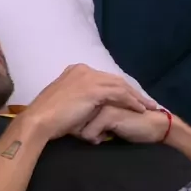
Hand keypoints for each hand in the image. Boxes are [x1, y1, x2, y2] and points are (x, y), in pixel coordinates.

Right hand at [25, 64, 156, 141]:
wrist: (40, 120)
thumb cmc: (50, 117)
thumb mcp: (67, 104)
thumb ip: (81, 103)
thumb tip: (91, 113)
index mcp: (76, 71)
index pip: (105, 79)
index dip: (121, 89)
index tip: (132, 99)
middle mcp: (84, 70)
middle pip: (115, 79)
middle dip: (133, 92)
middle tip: (147, 102)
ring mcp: (89, 78)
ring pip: (121, 85)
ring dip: (137, 97)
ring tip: (150, 107)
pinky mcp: (94, 89)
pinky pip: (120, 94)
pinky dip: (132, 101)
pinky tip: (141, 109)